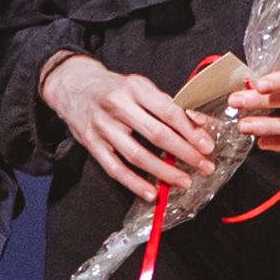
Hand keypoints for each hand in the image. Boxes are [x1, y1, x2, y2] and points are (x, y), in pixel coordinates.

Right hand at [45, 57, 227, 205]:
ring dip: (163, 172)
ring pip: (136, 155)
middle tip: (204, 165)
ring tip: (184, 181)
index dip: (190, 130)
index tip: (207, 145)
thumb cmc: (113, 88)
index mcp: (135, 88)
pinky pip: (115, 168)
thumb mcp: (140, 87)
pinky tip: (151, 193)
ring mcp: (102, 126)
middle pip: (156, 134)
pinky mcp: (91, 144)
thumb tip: (199, 124)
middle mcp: (118, 106)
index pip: (168, 111)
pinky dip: (134, 183)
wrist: (72, 85)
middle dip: (184, 153)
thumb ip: (166, 105)